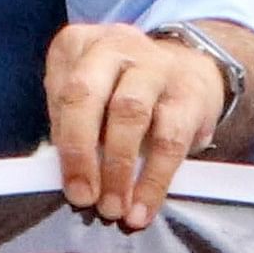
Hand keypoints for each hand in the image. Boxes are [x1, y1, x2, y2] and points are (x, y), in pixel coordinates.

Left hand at [44, 23, 229, 232]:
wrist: (192, 70)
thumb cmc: (124, 89)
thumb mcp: (90, 92)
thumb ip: (70, 121)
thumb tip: (66, 174)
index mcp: (80, 44)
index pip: (60, 90)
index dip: (60, 137)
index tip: (67, 179)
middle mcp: (117, 46)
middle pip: (86, 94)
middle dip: (78, 151)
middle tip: (81, 196)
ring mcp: (156, 65)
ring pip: (129, 113)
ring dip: (117, 167)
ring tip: (112, 208)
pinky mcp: (189, 94)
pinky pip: (169, 140)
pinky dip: (153, 180)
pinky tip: (142, 208)